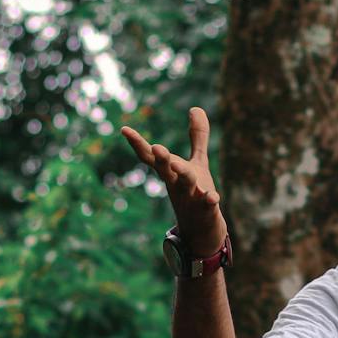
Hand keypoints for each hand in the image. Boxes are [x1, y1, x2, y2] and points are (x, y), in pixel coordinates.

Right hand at [121, 107, 223, 250]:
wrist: (201, 229)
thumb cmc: (195, 192)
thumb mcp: (197, 161)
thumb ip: (197, 136)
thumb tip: (196, 107)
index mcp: (171, 171)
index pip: (151, 157)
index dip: (138, 144)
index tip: (124, 129)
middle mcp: (177, 183)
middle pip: (166, 170)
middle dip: (161, 159)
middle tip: (157, 147)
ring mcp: (190, 197)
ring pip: (185, 185)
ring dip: (183, 176)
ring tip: (178, 166)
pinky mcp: (206, 210)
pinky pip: (207, 204)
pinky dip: (209, 200)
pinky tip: (212, 197)